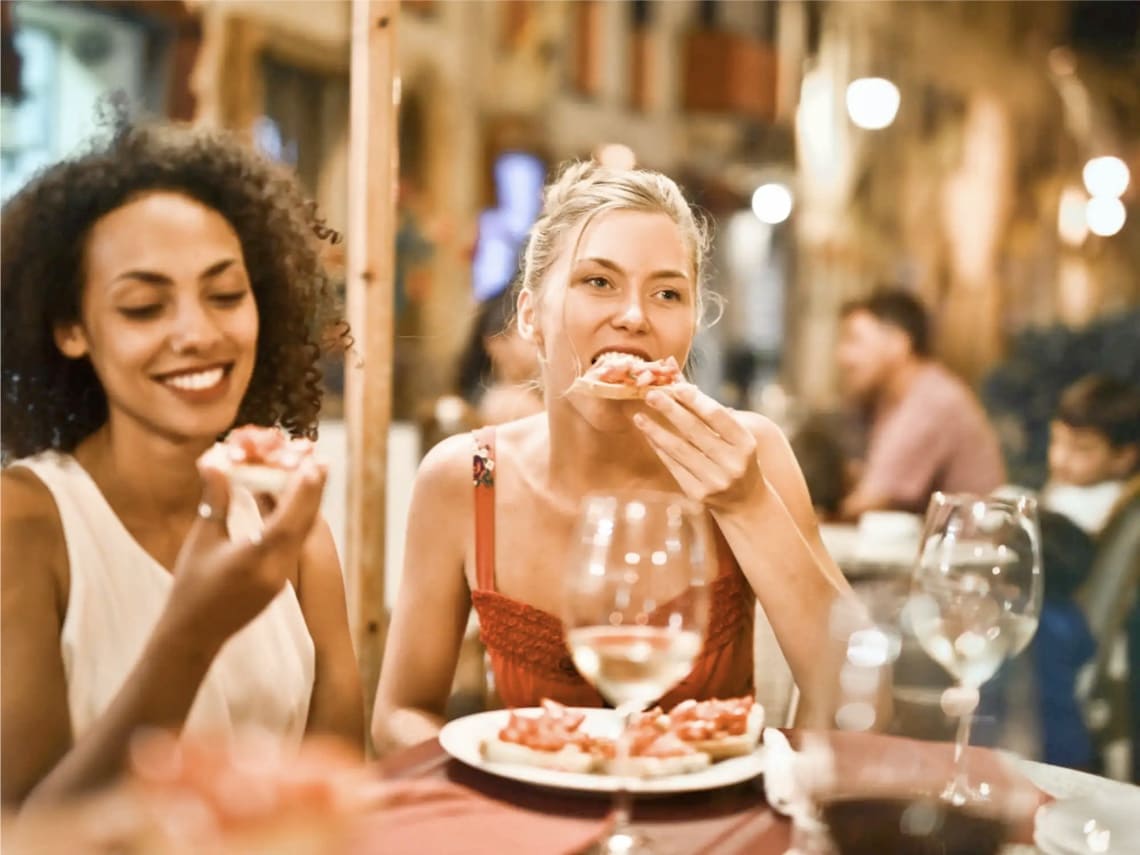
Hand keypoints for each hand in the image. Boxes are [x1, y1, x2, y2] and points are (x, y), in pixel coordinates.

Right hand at [160, 455, 327, 650]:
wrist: (194, 633)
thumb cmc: (191, 586)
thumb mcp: (202, 540)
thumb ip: (215, 500)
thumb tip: (216, 460)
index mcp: (255, 559)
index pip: (287, 520)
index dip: (302, 491)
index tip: (313, 464)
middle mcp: (276, 570)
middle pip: (303, 524)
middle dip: (312, 491)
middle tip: (320, 460)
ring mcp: (281, 578)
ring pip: (302, 534)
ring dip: (308, 504)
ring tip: (314, 475)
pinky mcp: (280, 582)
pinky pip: (294, 545)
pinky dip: (297, 521)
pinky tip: (297, 504)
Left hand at [633, 384, 761, 509]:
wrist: (745, 502)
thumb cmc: (737, 459)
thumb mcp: (735, 437)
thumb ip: (711, 413)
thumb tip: (680, 384)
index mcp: (745, 444)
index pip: (716, 416)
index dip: (695, 400)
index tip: (675, 386)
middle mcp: (731, 463)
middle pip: (694, 431)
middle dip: (670, 410)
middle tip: (651, 395)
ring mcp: (714, 481)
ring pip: (679, 450)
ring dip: (656, 431)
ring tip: (640, 416)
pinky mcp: (697, 494)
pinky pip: (673, 466)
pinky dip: (660, 448)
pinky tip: (649, 435)